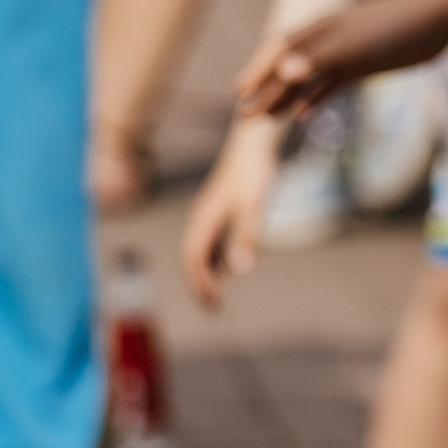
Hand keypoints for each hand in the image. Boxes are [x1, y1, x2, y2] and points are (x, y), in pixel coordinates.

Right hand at [182, 113, 283, 308]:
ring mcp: (209, 211)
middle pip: (192, 257)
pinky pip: (210, 238)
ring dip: (205, 272)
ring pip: (200, 248)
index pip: (193, 260)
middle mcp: (201, 217)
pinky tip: (228, 265)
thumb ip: (245, 237)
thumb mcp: (253, 206)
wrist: (254, 140)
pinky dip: (214, 257)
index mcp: (204, 220)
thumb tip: (239, 271)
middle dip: (199, 283)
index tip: (215, 303)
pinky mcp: (219, 206)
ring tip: (218, 293)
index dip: (201, 283)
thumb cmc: (255, 172)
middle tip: (213, 307)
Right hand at [235, 0, 447, 118]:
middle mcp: (327, 41)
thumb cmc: (395, 26)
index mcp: (320, 31)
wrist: (438, 17)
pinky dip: (316, 98)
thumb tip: (283, 73)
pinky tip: (305, 116)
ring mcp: (346, 52)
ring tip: (267, 121)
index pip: (279, 52)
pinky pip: (332, 84)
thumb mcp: (354, 45)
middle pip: (290, 68)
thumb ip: (318, 59)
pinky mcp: (365, 64)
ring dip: (287, 98)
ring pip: (308, 78)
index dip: (258, 72)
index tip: (240, 94)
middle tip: (244, 119)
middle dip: (266, 91)